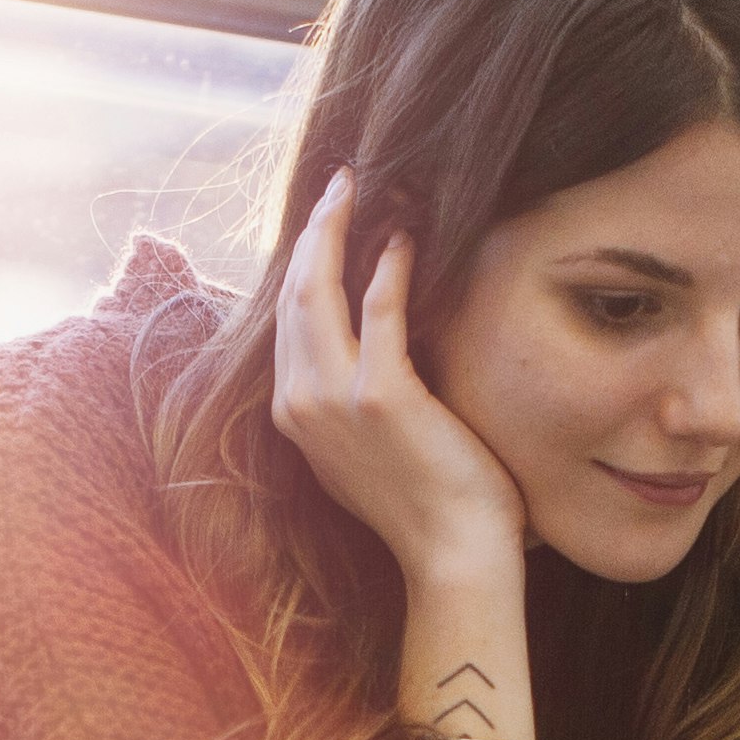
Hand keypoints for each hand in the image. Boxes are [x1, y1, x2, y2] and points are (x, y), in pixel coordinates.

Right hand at [270, 174, 528, 597]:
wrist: (451, 556)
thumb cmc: (425, 506)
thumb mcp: (365, 451)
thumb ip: (350, 402)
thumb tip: (366, 355)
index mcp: (294, 415)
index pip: (287, 318)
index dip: (302, 261)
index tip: (324, 220)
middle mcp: (300, 403)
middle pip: (292, 293)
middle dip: (314, 230)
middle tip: (339, 184)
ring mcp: (333, 399)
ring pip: (318, 290)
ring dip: (339, 230)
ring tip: (361, 190)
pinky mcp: (380, 395)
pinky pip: (379, 308)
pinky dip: (389, 264)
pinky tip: (404, 236)